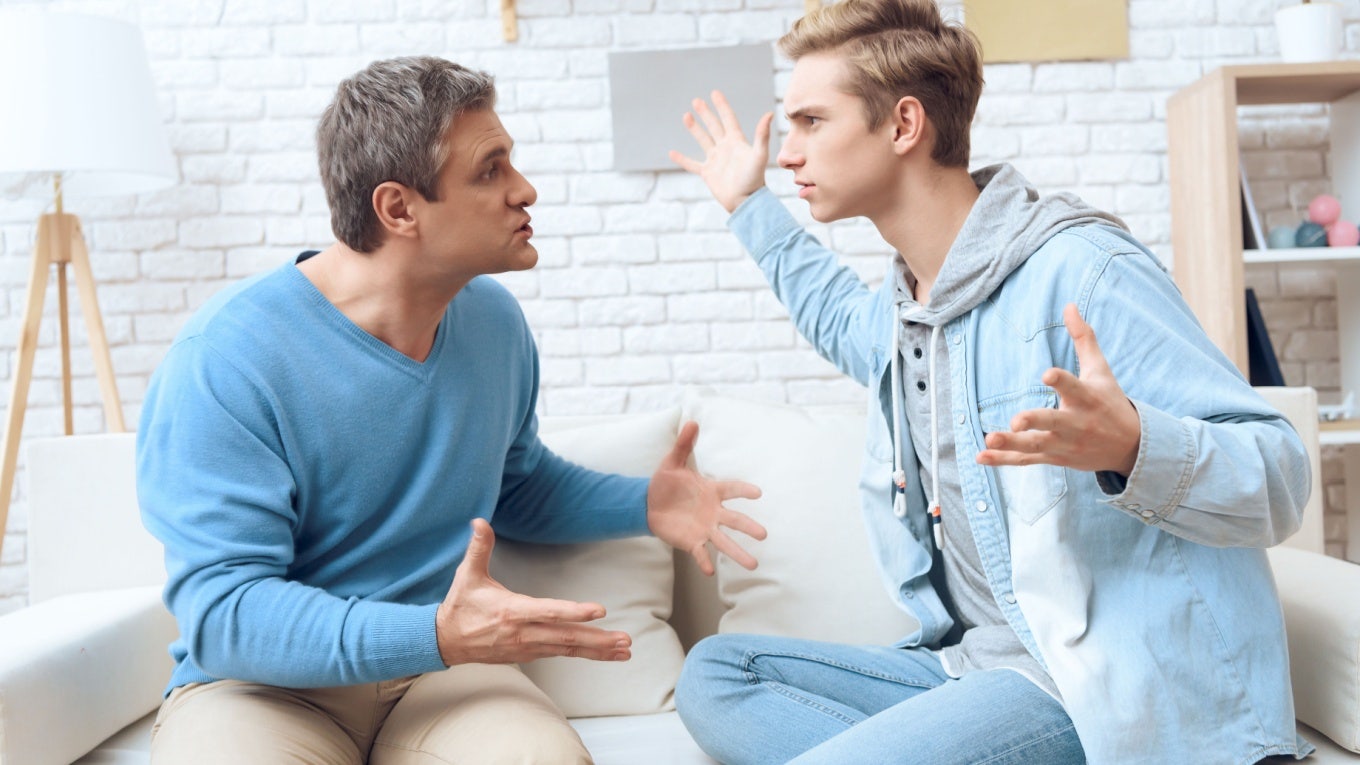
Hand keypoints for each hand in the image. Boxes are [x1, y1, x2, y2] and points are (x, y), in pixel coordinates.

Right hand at [435, 519, 631, 665]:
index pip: (549, 611)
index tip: (600, 610)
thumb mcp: (467, 575)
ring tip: (624, 651)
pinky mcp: (529, 654)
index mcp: (512, 611)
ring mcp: (527, 647)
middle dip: (598, 640)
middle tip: (626, 641)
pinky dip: (584, 654)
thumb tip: (480, 521)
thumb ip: (479, 548)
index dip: (575, 611)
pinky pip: (562, 654)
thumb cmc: (461, 606)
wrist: (445, 641)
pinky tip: (604, 654)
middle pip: (566, 637)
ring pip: (568, 649)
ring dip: (597, 650)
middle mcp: (524, 633)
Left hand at [647, 421, 766, 574]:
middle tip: (763, 535)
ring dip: (738, 553)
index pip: (731, 489)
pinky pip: (700, 553)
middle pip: (734, 520)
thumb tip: (692, 421)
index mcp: (711, 490)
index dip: (743, 491)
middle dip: (748, 527)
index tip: (757, 493)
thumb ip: (683, 445)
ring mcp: (704, 528)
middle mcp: (713, 512)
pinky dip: (705, 562)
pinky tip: (710, 572)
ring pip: (724, 541)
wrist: (648, 503)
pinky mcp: (691, 541)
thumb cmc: (665, 482)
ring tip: (753, 565)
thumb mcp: (672, 461)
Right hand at [669, 90, 773, 213]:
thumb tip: (769, 114)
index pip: (728, 119)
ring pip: (703, 140)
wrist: (745, 201)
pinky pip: (692, 164)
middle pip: (714, 126)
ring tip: (686, 116)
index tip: (715, 93)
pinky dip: (682, 159)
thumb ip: (761, 135)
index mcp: (737, 142)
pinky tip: (672, 152)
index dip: (721, 106)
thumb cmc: (754, 179)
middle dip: (706, 113)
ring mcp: (715, 160)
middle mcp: (725, 148)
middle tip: (696, 100)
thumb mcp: (759, 155)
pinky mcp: (708, 173)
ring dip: (694, 129)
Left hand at [976, 304, 1141, 475]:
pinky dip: (1003, 461)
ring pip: (1035, 446)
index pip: (1074, 387)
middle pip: (1053, 423)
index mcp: (1087, 398)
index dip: (1061, 380)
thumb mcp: (1101, 370)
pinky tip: (980, 456)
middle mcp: (1075, 423)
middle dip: (1035, 421)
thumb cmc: (1111, 403)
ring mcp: (1063, 444)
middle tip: (1016, 421)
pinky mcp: (1053, 458)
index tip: (1047, 373)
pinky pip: (1026, 461)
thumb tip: (1069, 305)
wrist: (1130, 448)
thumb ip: (1083, 339)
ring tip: (989, 438)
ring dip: (1011, 444)